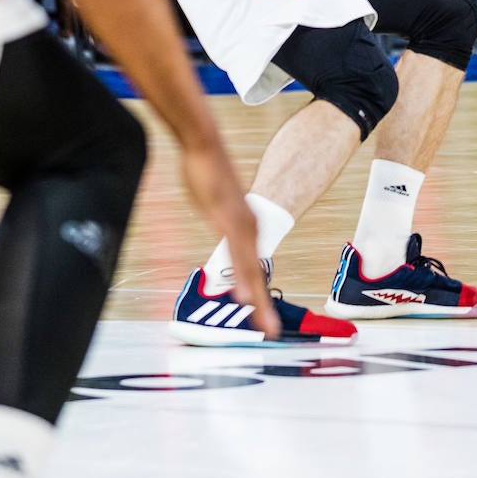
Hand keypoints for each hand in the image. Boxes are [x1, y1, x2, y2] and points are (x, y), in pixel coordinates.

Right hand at [179, 140, 278, 339]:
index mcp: (245, 227)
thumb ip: (218, 221)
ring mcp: (240, 227)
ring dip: (258, 300)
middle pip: (256, 275)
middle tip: (271, 332)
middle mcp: (248, 229)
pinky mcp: (227, 223)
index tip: (262, 317)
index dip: (258, 294)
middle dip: (264, 306)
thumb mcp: (213, 203)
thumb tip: (218, 233)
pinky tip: (246, 297)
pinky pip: (237, 258)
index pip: (252, 268)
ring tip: (266, 324)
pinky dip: (243, 279)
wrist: (205, 145)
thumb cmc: (206, 172)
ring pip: (251, 272)